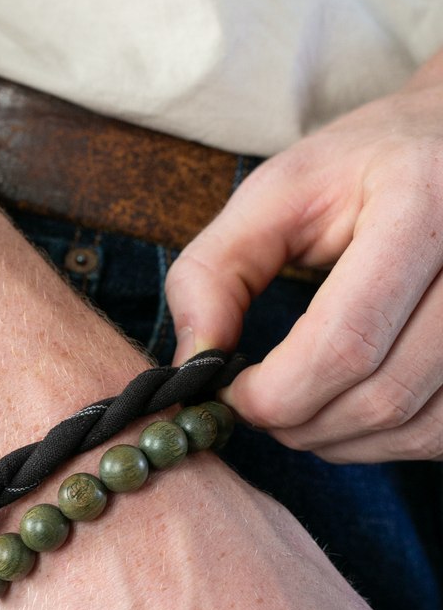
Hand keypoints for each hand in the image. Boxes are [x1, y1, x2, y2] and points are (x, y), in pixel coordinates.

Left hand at [166, 51, 442, 462]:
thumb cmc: (361, 167)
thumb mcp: (275, 194)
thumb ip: (214, 271)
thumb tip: (191, 366)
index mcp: (424, 204)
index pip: (346, 343)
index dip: (276, 393)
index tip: (234, 393)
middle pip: (381, 397)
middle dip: (299, 423)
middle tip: (259, 405)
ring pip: (414, 428)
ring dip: (336, 440)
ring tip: (298, 406)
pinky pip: (442, 435)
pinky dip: (380, 442)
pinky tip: (345, 408)